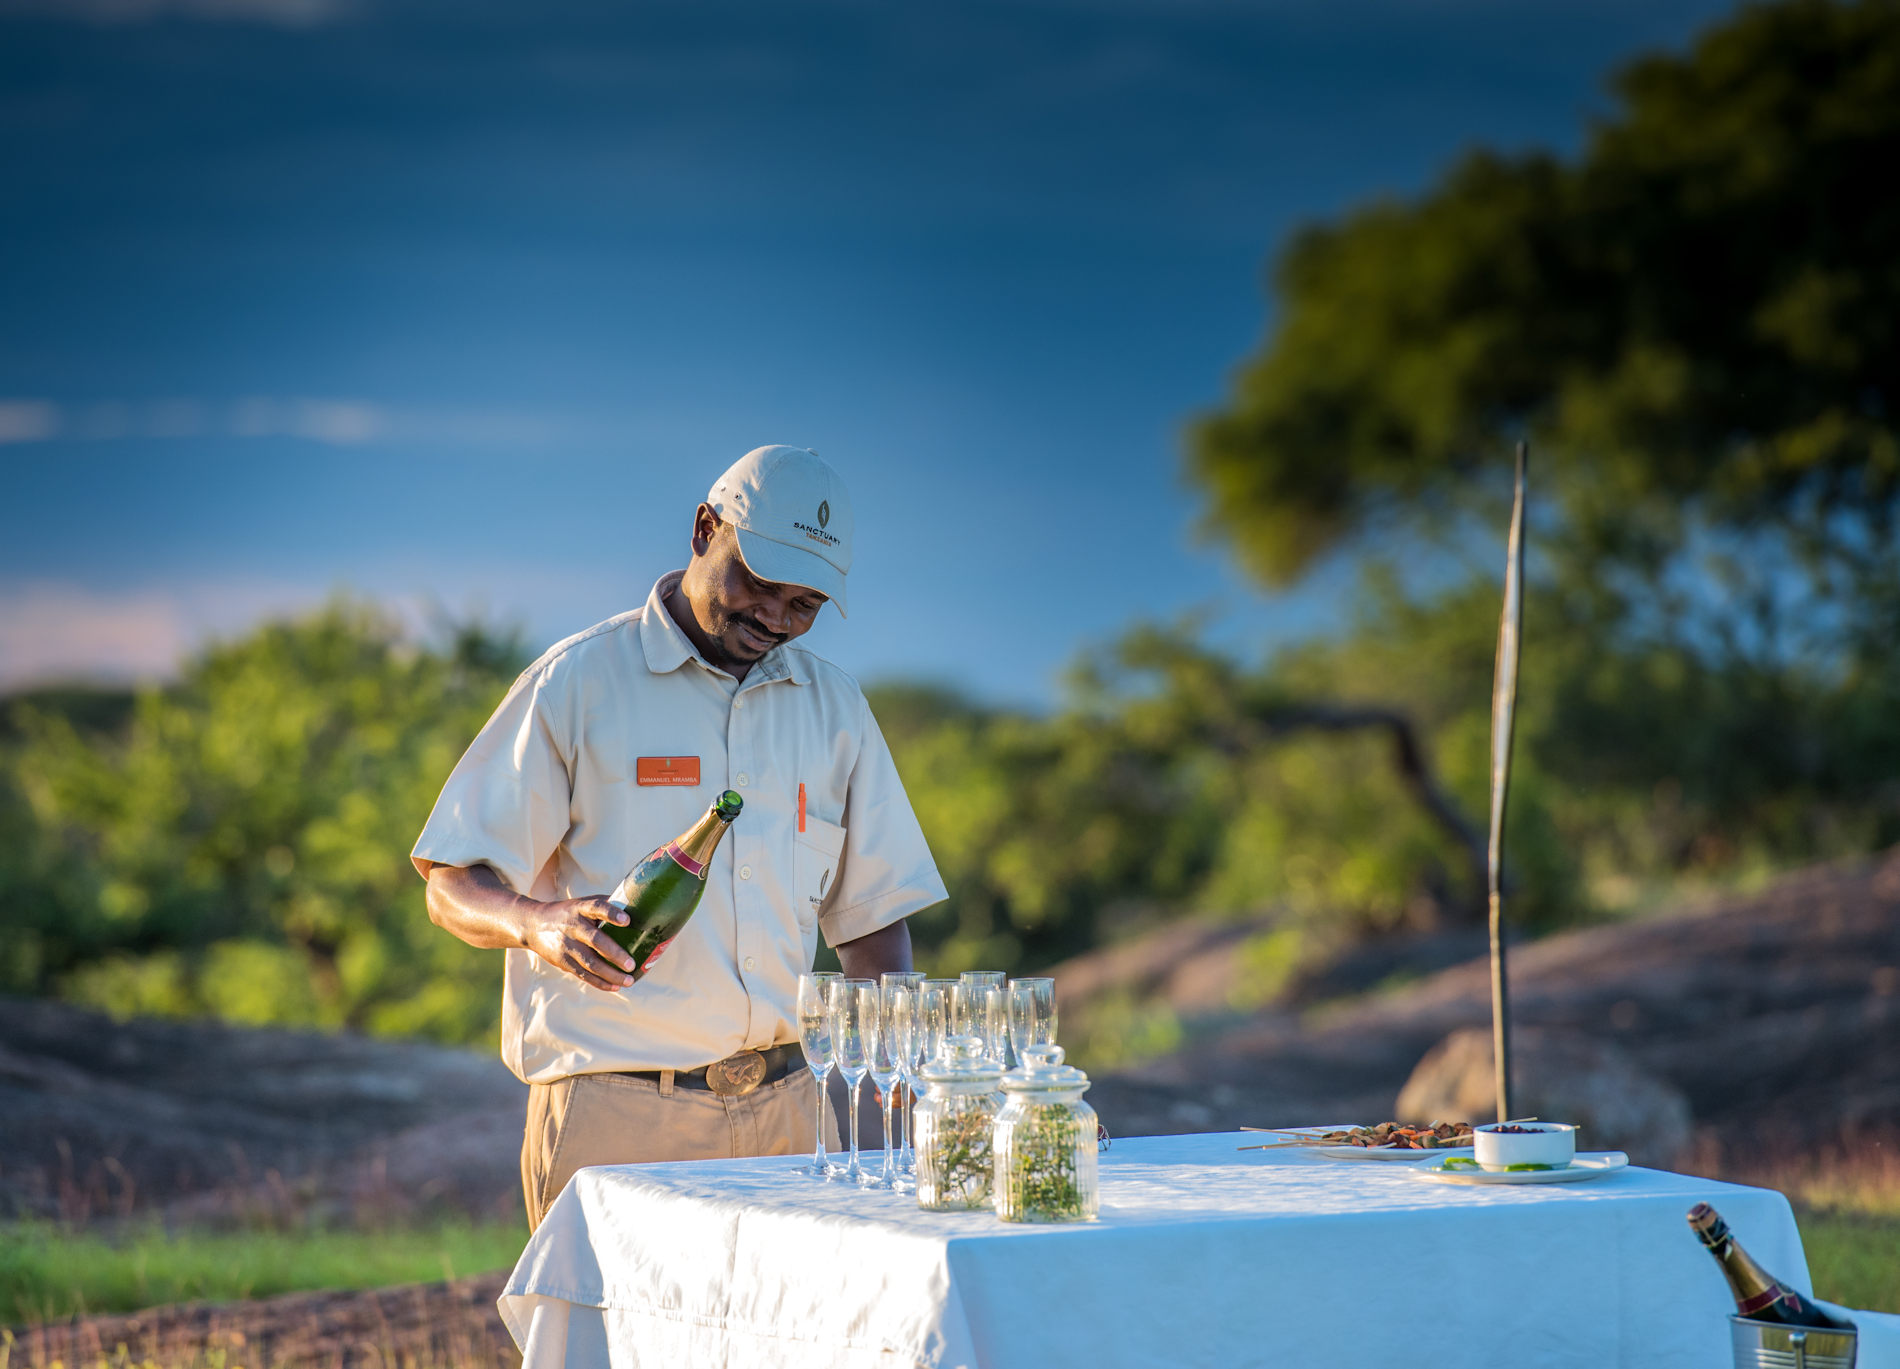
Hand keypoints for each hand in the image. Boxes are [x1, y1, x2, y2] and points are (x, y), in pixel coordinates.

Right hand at [521, 896, 638, 991]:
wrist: (533, 925)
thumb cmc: (568, 912)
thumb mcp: (582, 903)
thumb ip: (606, 904)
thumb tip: (637, 905)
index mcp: (580, 909)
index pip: (597, 908)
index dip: (612, 913)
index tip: (627, 920)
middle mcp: (573, 927)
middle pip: (595, 941)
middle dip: (615, 954)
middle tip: (632, 964)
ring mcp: (567, 946)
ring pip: (590, 963)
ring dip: (611, 974)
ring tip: (629, 980)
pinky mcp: (564, 962)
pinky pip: (584, 975)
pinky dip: (600, 982)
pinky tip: (616, 986)